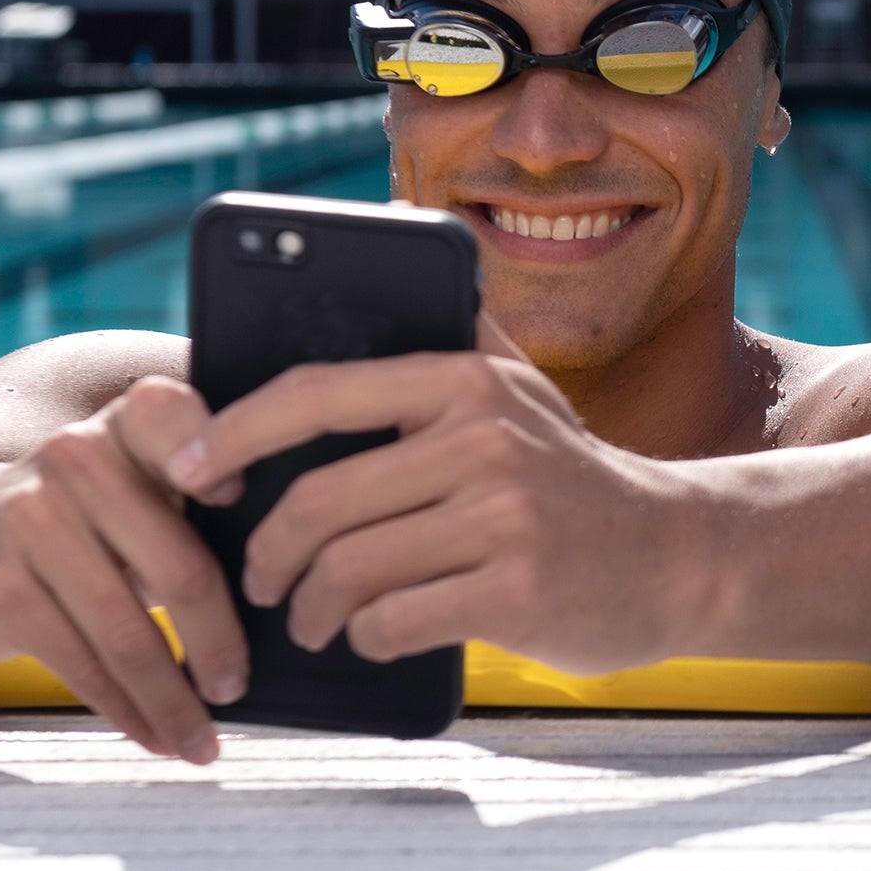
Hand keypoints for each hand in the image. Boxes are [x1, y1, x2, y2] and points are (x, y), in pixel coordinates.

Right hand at [0, 376, 242, 764]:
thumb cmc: (79, 521)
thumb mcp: (132, 486)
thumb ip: (199, 506)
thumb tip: (290, 588)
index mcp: (124, 423)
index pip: (175, 416)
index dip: (226, 459)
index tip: (258, 521)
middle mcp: (74, 455)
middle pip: (176, 564)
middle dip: (218, 643)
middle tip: (238, 687)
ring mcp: (29, 518)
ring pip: (127, 632)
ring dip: (173, 700)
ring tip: (202, 739)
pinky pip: (82, 664)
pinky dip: (127, 711)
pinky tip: (152, 735)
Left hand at [168, 316, 702, 675]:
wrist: (682, 552)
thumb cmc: (574, 474)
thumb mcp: (520, 387)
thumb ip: (454, 323)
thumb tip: (386, 232)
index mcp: (463, 379)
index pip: (314, 394)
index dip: (232, 433)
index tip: (188, 471)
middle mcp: (481, 437)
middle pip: (318, 501)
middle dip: (267, 553)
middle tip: (259, 580)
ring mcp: (502, 517)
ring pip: (347, 571)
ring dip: (310, 608)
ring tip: (308, 618)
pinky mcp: (516, 591)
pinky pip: (392, 622)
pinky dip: (366, 637)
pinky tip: (373, 635)